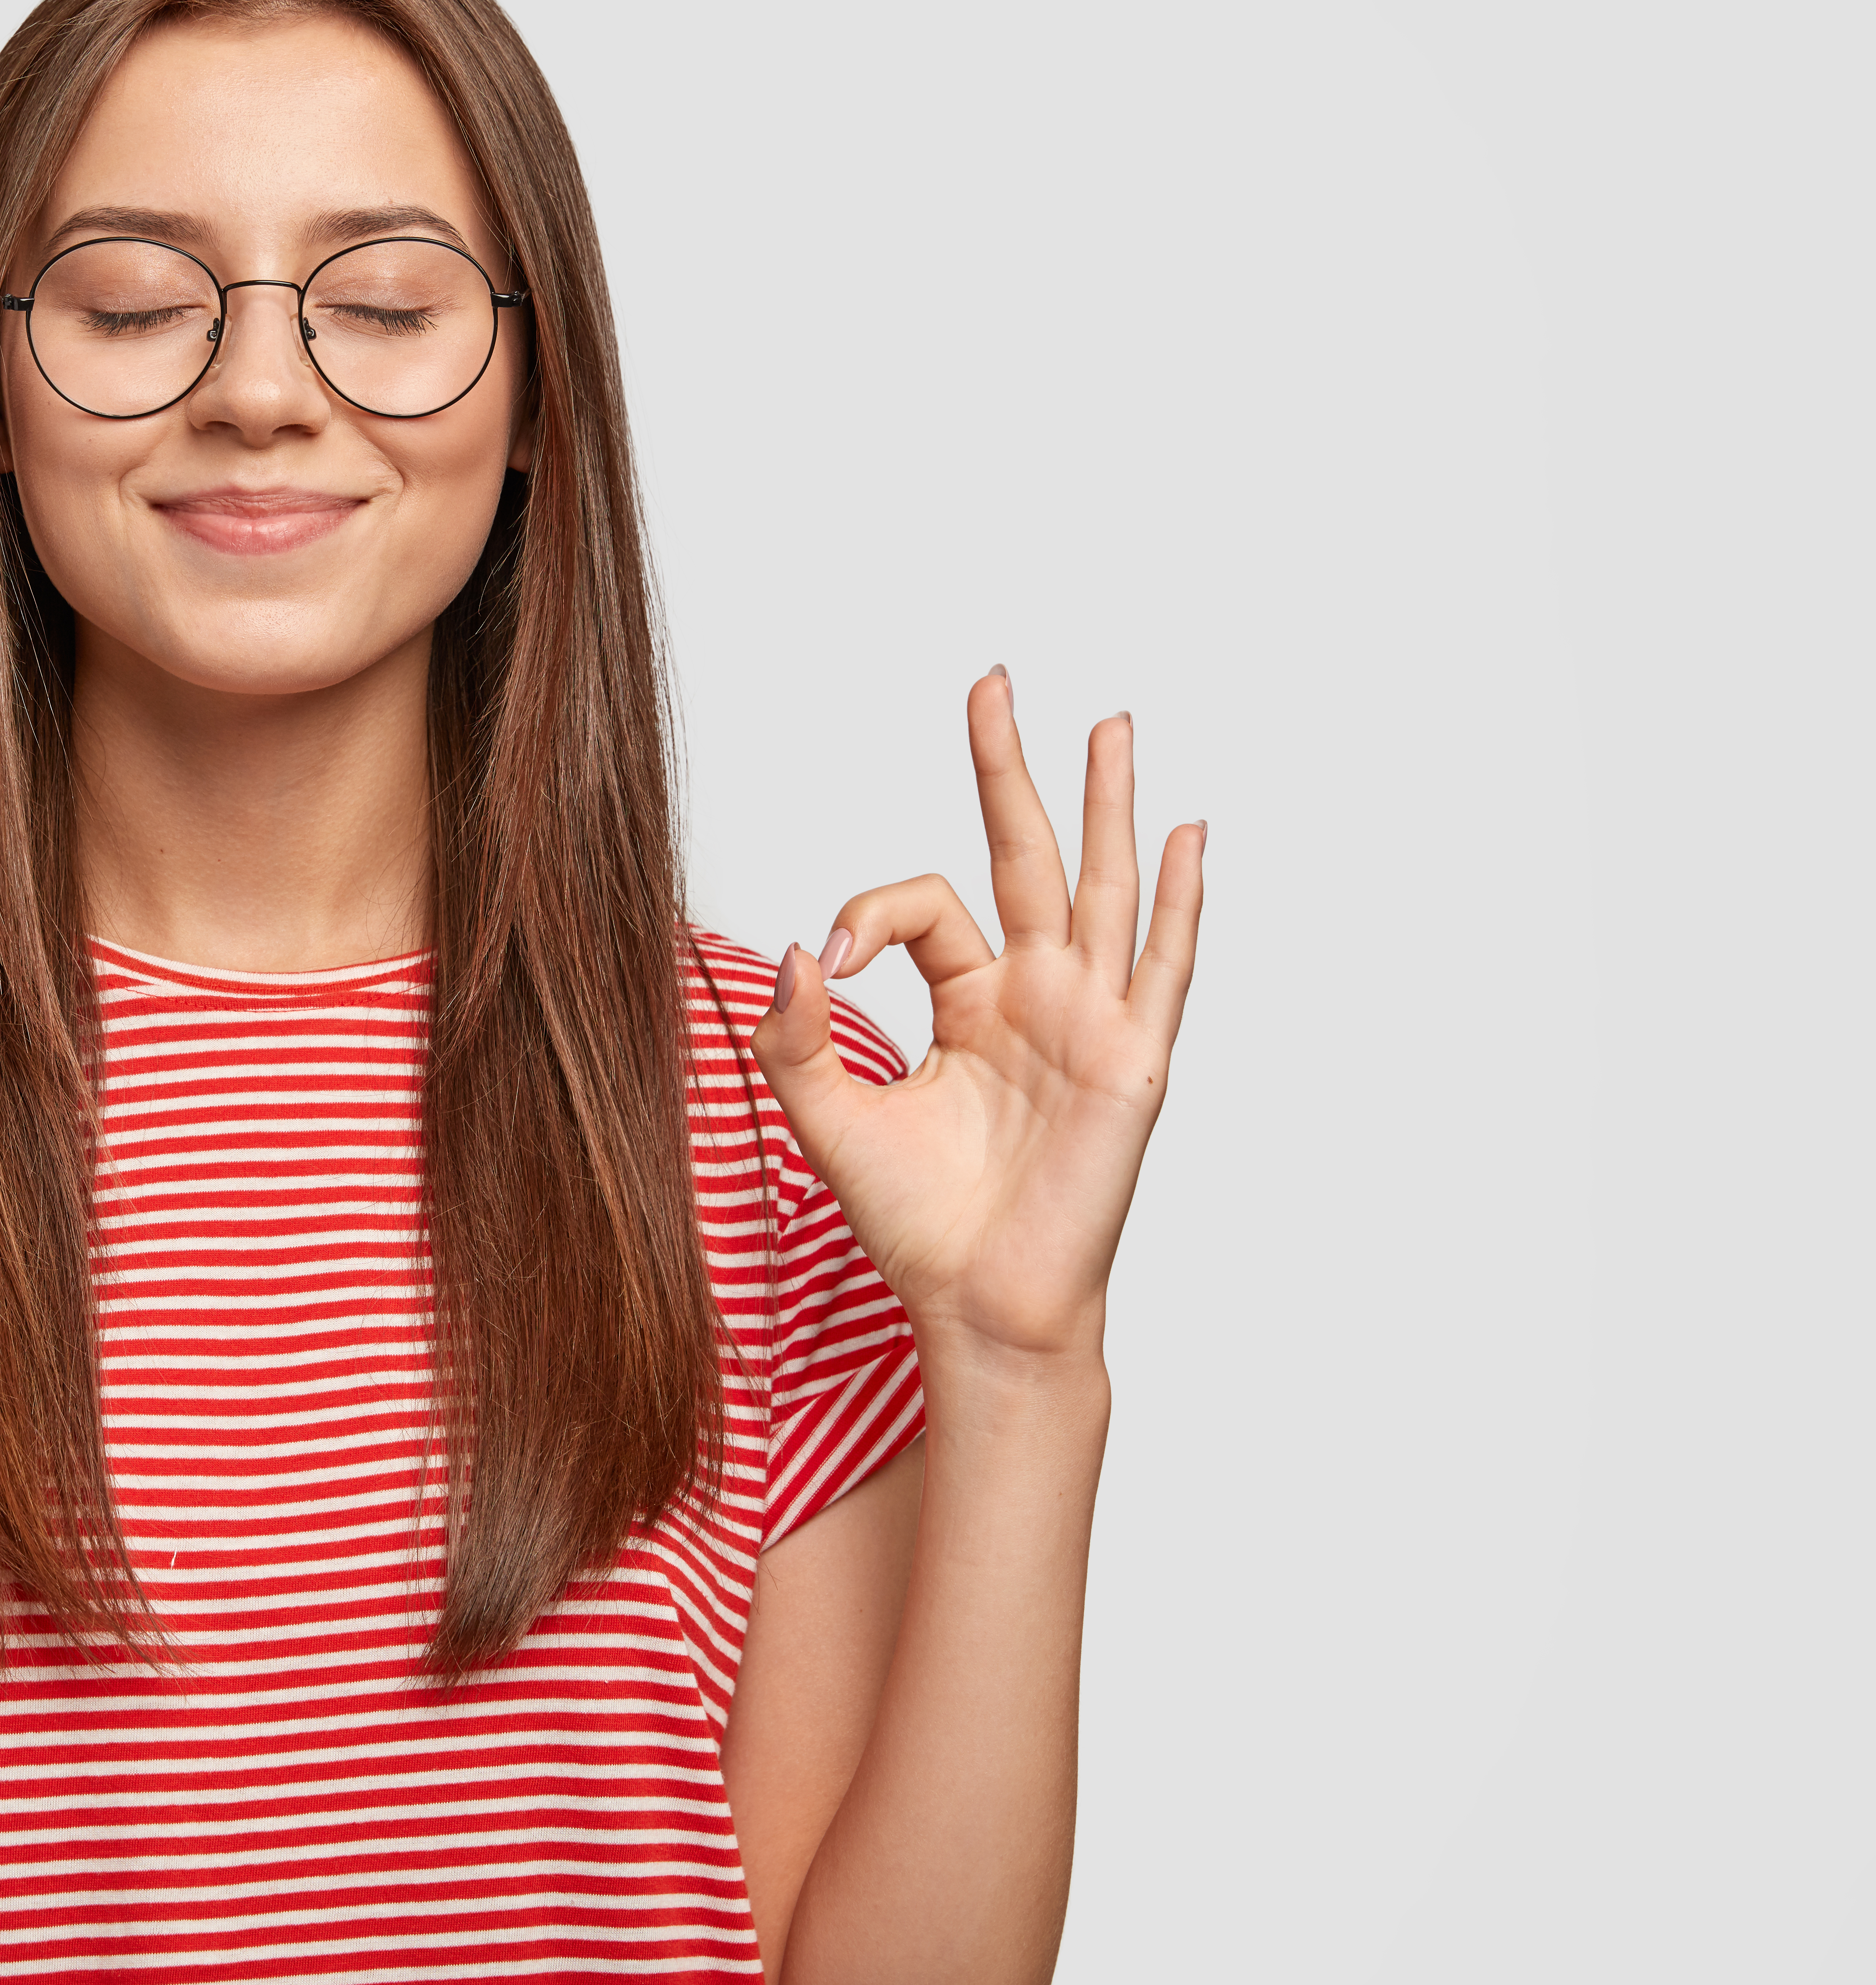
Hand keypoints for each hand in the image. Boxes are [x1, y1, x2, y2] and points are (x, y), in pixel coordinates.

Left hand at [752, 669, 1202, 1362]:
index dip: (870, 913)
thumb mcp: (827, 1116)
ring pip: (1101, 884)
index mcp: (969, 1002)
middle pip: (1023, 854)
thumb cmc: (914, 1221)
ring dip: (1108, 803)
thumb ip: (795, 1034)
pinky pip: (1164, 964)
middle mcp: (1035, 996)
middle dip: (1009, 768)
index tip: (830, 955)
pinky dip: (1180, 900)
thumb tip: (796, 947)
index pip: (925, 908)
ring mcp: (1090, 1020)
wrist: (975, 1303)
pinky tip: (1189, 835)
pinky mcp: (1131, 1059)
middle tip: (994, 681)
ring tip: (1112, 724)